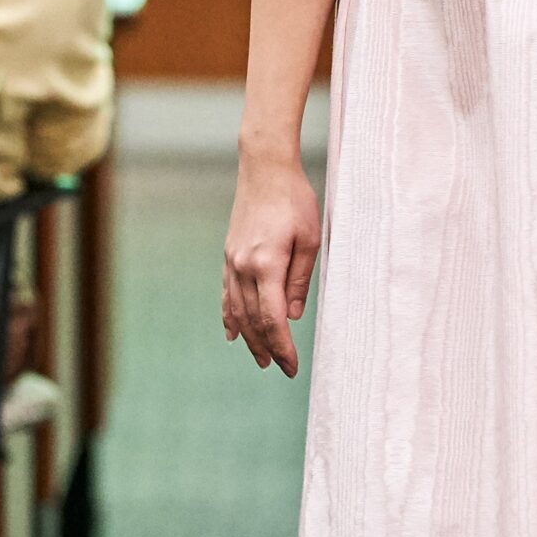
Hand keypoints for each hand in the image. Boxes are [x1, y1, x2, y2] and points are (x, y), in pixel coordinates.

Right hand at [223, 157, 322, 374]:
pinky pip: (227, 294)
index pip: (272, 319)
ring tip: (260, 358)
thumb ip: (299, 280)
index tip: (291, 366)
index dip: (282, 346)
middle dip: (267, 347)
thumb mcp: (310, 240)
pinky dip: (229, 316)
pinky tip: (232, 333)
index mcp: (266, 265)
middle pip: (252, 320)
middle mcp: (243, 267)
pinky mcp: (229, 255)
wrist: (265, 169)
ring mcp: (232, 261)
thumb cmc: (295, 200)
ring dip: (248, 338)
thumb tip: (293, 316)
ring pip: (237, 310)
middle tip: (280, 368)